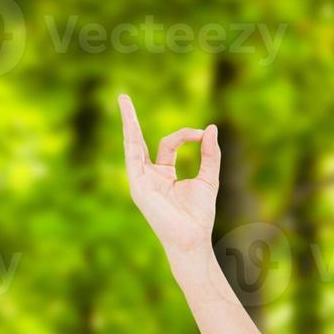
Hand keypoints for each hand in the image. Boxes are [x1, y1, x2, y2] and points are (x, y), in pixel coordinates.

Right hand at [119, 93, 220, 261]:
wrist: (193, 238)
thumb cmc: (199, 214)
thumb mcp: (208, 178)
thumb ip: (209, 154)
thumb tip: (211, 127)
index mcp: (163, 173)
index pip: (169, 143)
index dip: (186, 135)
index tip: (203, 134)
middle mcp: (148, 175)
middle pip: (137, 141)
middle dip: (131, 119)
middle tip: (122, 95)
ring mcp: (140, 180)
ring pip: (132, 145)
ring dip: (128, 123)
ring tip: (123, 100)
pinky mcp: (138, 187)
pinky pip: (132, 159)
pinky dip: (132, 141)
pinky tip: (129, 124)